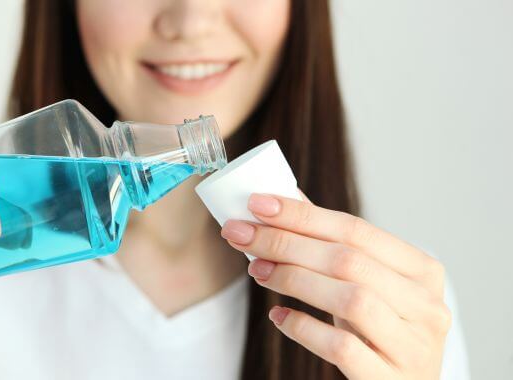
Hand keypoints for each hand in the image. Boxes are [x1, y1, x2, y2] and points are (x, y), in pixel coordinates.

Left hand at [220, 193, 450, 378]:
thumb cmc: (378, 331)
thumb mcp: (366, 284)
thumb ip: (332, 244)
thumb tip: (283, 199)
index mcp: (422, 271)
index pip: (356, 230)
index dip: (302, 214)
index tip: (257, 204)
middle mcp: (427, 306)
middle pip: (348, 261)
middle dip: (286, 243)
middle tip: (241, 234)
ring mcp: (412, 346)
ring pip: (351, 299)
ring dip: (293, 279)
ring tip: (258, 271)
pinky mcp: (389, 379)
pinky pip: (341, 346)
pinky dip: (304, 328)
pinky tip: (279, 317)